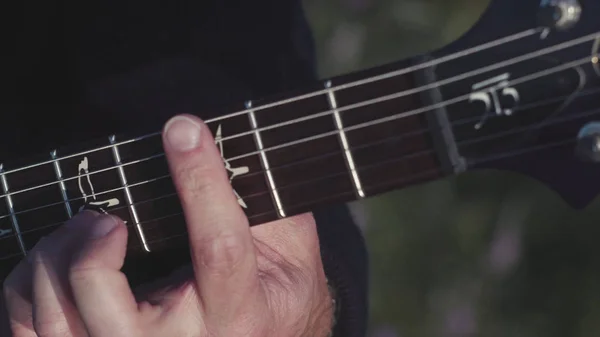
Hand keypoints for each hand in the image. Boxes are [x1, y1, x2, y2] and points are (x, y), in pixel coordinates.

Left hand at [2, 114, 333, 336]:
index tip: (184, 128)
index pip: (218, 247)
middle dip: (93, 244)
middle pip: (109, 302)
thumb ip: (267, 203)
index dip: (200, 182)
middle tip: (106, 214)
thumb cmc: (276, 291)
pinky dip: (31, 288)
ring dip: (57, 258)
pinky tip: (58, 261)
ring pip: (62, 320)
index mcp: (242, 314)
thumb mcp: (292, 249)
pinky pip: (35, 334)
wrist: (267, 336)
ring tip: (85, 228)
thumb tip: (223, 145)